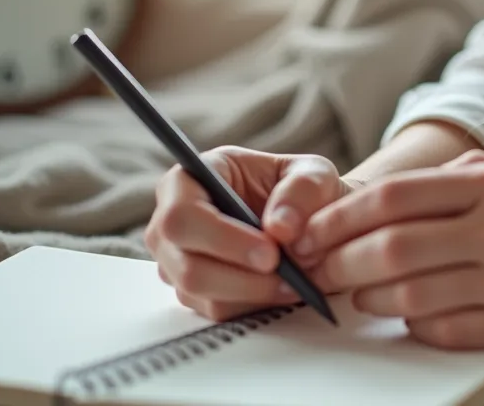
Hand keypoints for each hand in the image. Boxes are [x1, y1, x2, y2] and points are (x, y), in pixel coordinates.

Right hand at [145, 146, 349, 321]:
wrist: (303, 220)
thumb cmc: (298, 189)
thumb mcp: (313, 173)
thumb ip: (304, 189)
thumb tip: (279, 228)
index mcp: (188, 179)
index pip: (181, 215)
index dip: (222, 238)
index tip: (270, 252)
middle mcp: (171, 223)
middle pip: (185, 265)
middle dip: (240, 277)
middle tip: (290, 276)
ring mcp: (176, 261)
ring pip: (201, 294)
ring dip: (252, 294)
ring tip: (295, 282)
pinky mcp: (192, 292)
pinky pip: (216, 311)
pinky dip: (253, 306)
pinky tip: (282, 290)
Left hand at [300, 150, 483, 349]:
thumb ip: (433, 185)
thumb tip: (352, 208)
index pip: (392, 198)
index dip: (338, 218)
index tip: (310, 233)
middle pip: (392, 250)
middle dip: (340, 263)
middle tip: (320, 270)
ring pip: (412, 297)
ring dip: (370, 299)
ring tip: (361, 293)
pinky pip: (445, 331)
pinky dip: (413, 324)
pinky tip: (409, 313)